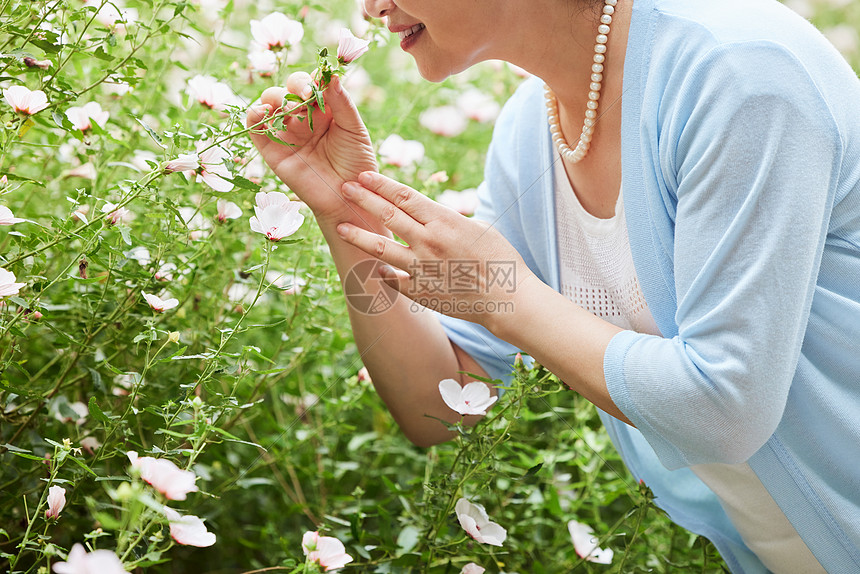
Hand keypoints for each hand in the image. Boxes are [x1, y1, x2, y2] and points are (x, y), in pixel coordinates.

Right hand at [246, 74, 378, 226]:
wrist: (347, 198)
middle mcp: (303, 118)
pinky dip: (254, 115)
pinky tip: (264, 112)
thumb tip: (332, 75)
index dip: (313, 77)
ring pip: (270, 102)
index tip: (320, 80)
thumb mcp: (355, 131)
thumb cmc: (356, 164)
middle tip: (306, 96)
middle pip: (289, 89)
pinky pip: (255, 128)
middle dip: (296, 86)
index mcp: (324, 110)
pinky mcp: (271, 150)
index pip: (313, 83)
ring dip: (278, 98)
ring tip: (293, 111)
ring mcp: (286, 132)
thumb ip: (342, 103)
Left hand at [335, 172, 534, 329]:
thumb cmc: (500, 259)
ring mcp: (422, 268)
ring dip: (359, 236)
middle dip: (363, 199)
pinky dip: (383, 272)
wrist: (509, 298)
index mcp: (444, 221)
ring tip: (341, 226)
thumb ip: (447, 220)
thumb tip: (429, 215)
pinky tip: (373, 268)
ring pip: (382, 248)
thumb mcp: (477, 228)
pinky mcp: (421, 292)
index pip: (404, 196)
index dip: (381, 184)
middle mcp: (428, 241)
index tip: (363, 175)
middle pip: (388, 215)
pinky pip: (394, 279)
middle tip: (343, 188)